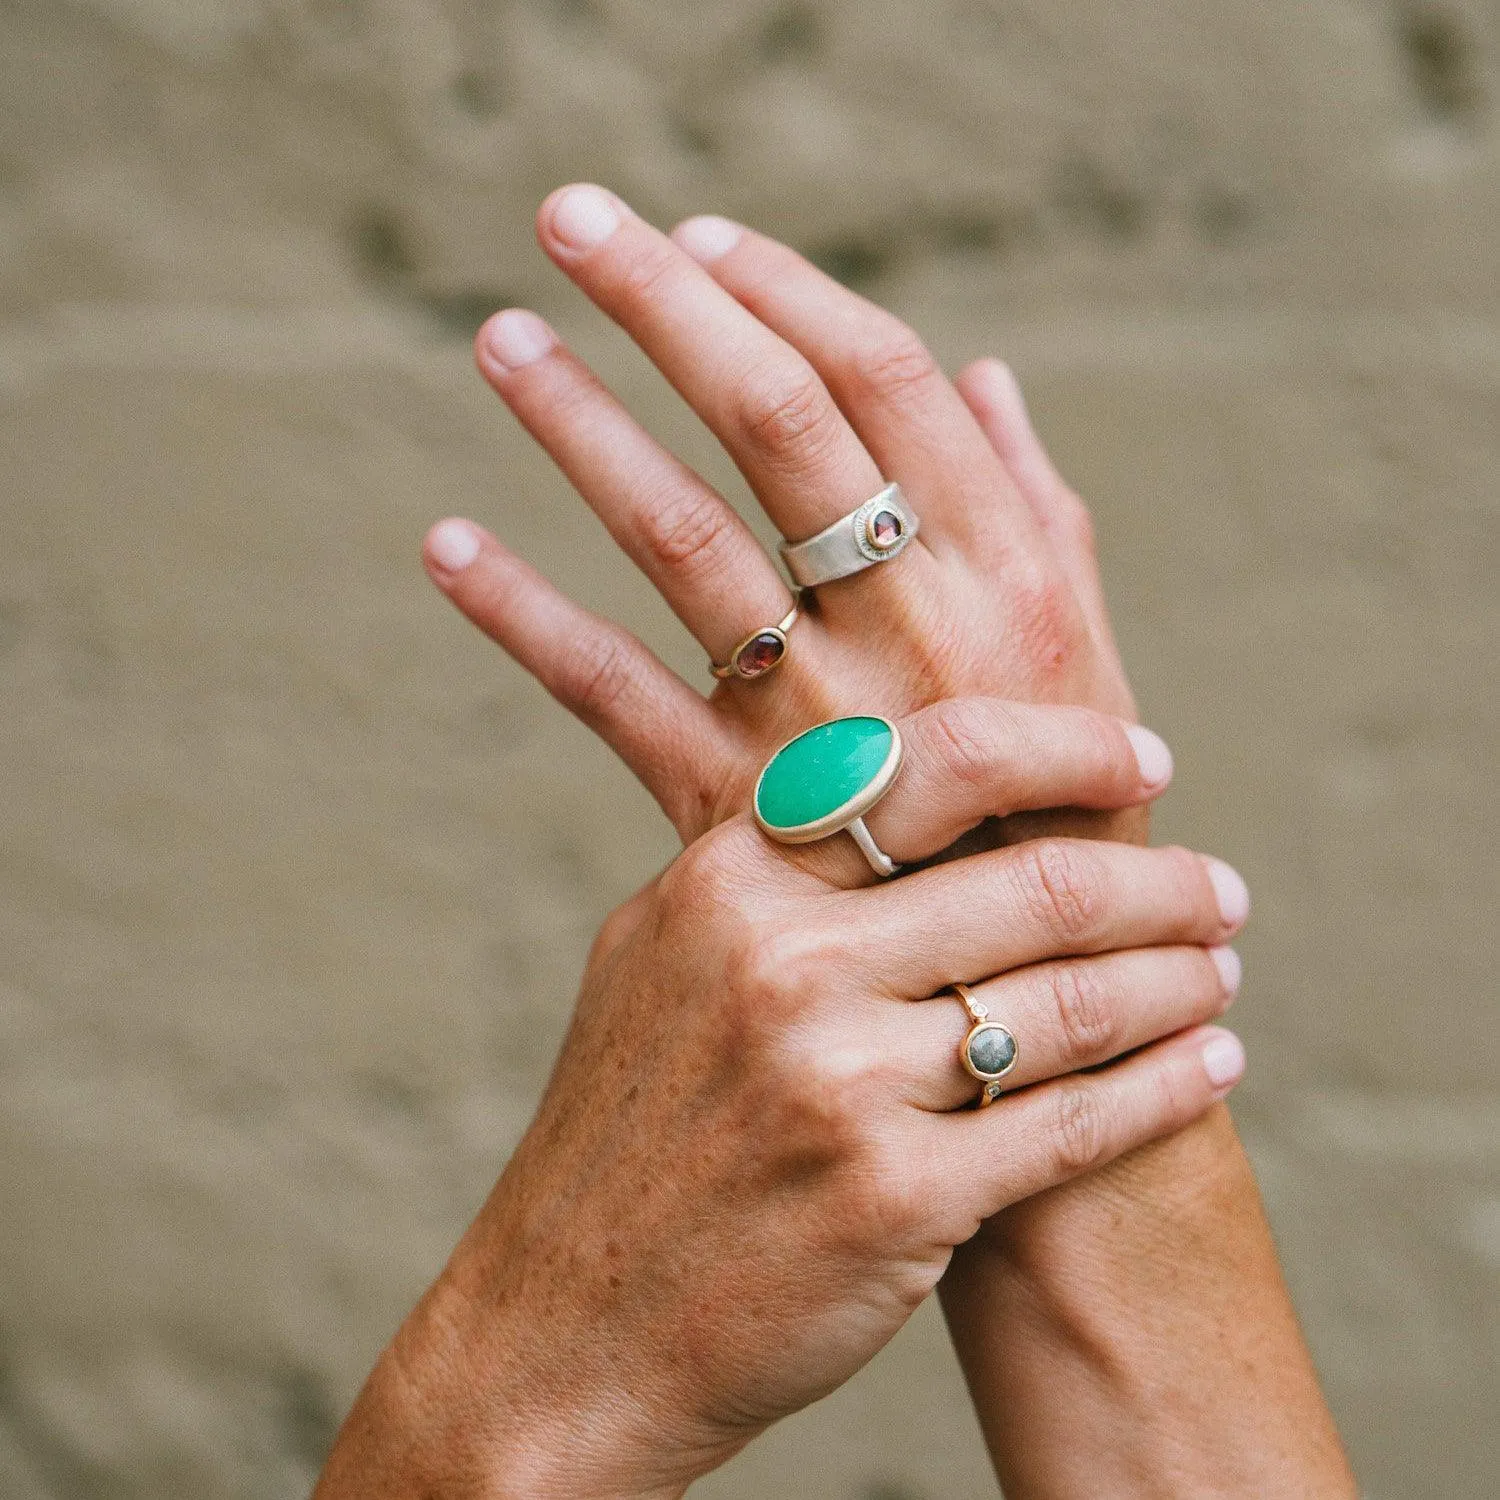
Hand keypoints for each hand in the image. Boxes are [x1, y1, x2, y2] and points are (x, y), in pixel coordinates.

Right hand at [314, 702, 1245, 1499]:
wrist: (571, 1325)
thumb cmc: (631, 1131)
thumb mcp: (664, 955)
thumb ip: (776, 870)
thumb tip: (919, 792)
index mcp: (730, 878)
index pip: (936, 762)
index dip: (1068, 749)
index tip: (1145, 759)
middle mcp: (784, 963)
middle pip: (1033, 884)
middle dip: (1161, 881)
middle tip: (1220, 889)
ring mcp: (838, 1083)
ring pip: (1072, 1003)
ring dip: (1178, 982)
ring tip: (1220, 973)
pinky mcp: (895, 1200)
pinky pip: (1074, 1123)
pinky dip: (1165, 1089)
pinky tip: (1210, 1067)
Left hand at [424, 184, 1141, 846]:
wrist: (1032, 1015)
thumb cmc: (1065, 819)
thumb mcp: (1085, 664)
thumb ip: (1043, 514)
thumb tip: (986, 376)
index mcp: (1006, 579)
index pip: (886, 387)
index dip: (787, 295)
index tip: (700, 233)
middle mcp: (912, 631)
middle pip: (778, 425)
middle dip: (671, 306)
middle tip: (570, 216)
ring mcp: (817, 722)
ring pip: (681, 538)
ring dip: (581, 427)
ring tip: (497, 337)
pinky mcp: (733, 811)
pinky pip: (611, 697)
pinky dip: (522, 616)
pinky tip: (445, 545)